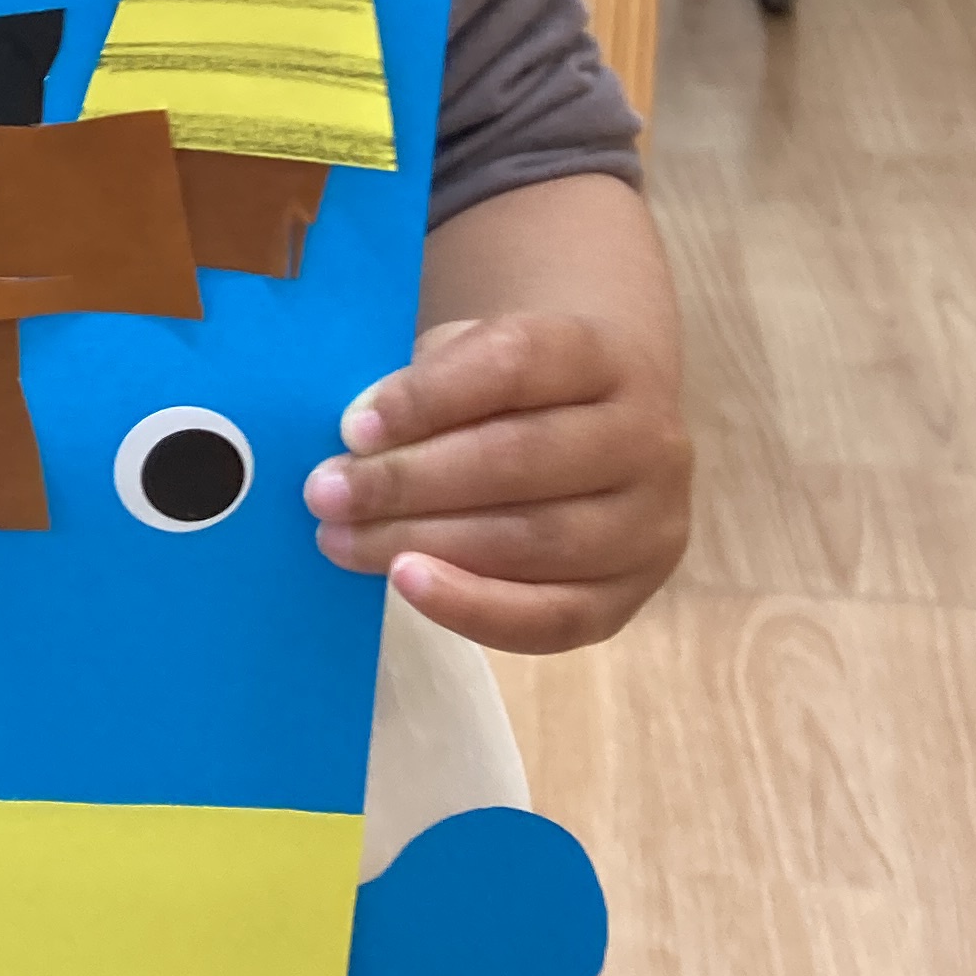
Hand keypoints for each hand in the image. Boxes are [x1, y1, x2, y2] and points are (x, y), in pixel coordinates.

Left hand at [301, 310, 690, 655]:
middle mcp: (647, 438)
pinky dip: (472, 608)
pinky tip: (408, 583)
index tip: (352, 427)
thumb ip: (425, 386)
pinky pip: (550, 618)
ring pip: (534, 540)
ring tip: (343, 540)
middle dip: (409, 481)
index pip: (517, 362)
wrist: (601, 433)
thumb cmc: (516, 394)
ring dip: (423, 542)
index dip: (429, 396)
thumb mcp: (473, 358)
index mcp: (605, 356)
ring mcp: (649, 524)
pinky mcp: (630, 597)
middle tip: (326, 494)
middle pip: (521, 457)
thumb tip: (359, 438)